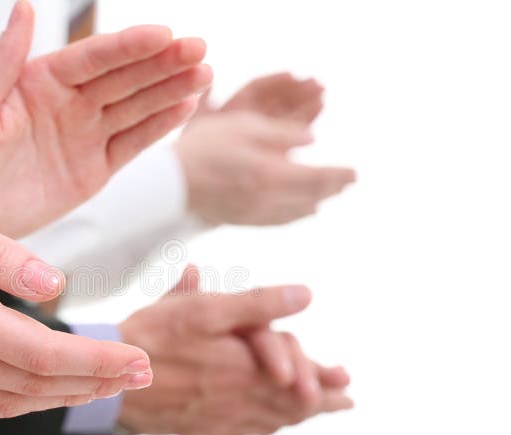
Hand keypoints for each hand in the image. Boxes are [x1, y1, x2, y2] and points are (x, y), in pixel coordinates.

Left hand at [0, 1, 212, 237]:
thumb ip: (4, 60)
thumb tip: (24, 6)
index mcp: (38, 82)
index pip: (93, 58)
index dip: (129, 46)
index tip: (163, 34)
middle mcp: (67, 104)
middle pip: (124, 77)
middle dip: (162, 63)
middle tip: (198, 49)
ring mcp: (84, 136)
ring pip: (136, 107)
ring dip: (170, 91)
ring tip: (203, 75)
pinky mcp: (94, 170)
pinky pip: (132, 144)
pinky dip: (158, 128)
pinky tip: (183, 108)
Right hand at [0, 172, 152, 418]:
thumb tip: (53, 283)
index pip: (40, 354)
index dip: (95, 361)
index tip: (136, 359)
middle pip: (30, 386)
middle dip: (91, 384)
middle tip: (138, 375)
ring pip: (3, 403)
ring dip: (58, 399)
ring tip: (100, 384)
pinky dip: (13, 405)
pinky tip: (37, 394)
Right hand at [116, 266, 351, 434]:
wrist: (112, 384)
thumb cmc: (153, 339)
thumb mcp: (204, 310)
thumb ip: (257, 304)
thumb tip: (304, 294)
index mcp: (245, 365)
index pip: (295, 371)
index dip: (319, 371)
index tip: (344, 377)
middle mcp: (240, 395)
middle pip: (292, 401)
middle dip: (322, 400)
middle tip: (345, 400)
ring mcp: (223, 415)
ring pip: (273, 418)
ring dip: (301, 416)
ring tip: (320, 413)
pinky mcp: (205, 426)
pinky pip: (248, 430)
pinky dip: (269, 426)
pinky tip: (272, 424)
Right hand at [176, 73, 355, 224]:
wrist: (167, 183)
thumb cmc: (202, 147)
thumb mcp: (243, 126)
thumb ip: (281, 134)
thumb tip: (312, 140)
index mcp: (271, 174)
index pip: (317, 177)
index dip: (339, 175)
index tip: (355, 172)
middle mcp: (267, 199)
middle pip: (310, 196)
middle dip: (331, 188)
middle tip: (348, 182)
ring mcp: (253, 213)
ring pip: (296, 211)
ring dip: (316, 202)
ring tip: (328, 196)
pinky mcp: (240, 219)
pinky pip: (278, 220)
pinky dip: (296, 214)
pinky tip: (302, 211)